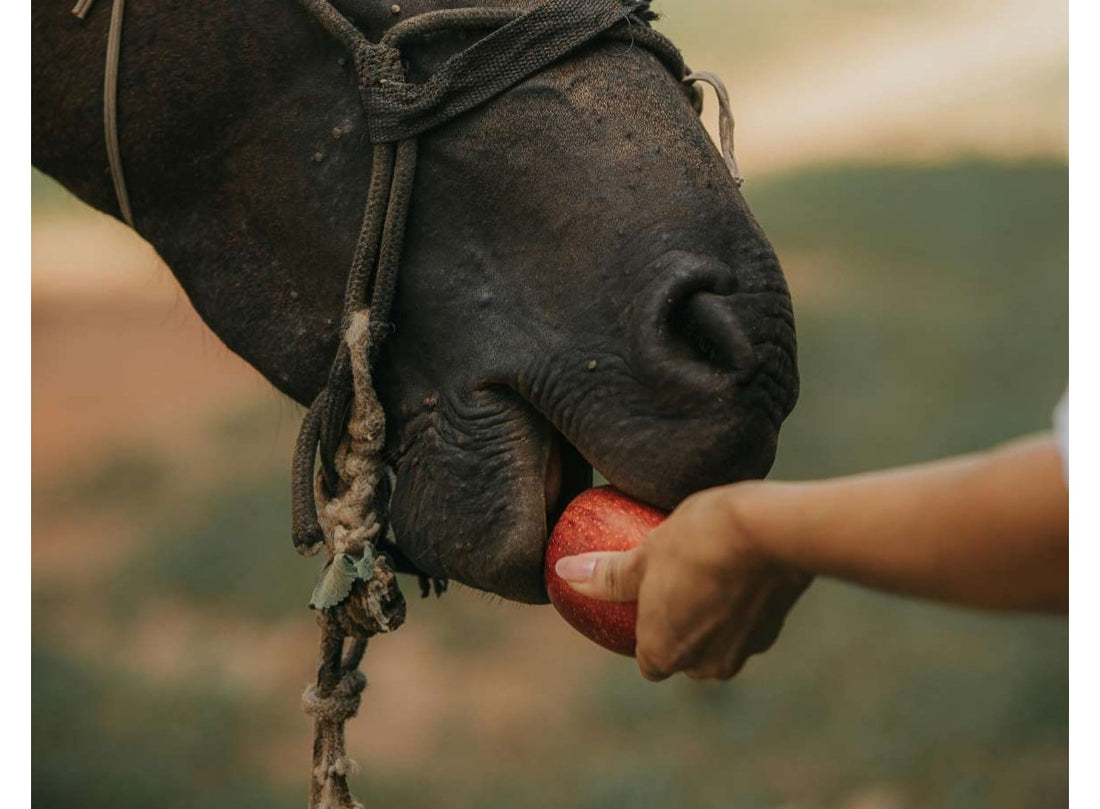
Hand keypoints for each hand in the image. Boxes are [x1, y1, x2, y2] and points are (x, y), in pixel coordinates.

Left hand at [555, 485, 811, 681]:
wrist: (770, 531)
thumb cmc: (696, 542)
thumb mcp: (644, 554)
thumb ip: (606, 575)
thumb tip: (563, 574)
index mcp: (665, 654)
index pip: (649, 661)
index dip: (648, 634)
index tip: (648, 602)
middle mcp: (705, 665)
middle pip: (685, 655)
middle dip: (681, 628)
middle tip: (675, 583)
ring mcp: (744, 651)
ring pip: (719, 641)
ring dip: (711, 617)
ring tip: (706, 572)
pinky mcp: (773, 630)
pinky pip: (747, 623)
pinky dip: (739, 603)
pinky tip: (737, 567)